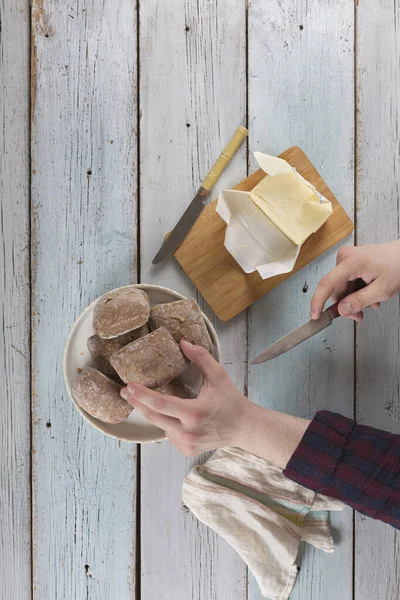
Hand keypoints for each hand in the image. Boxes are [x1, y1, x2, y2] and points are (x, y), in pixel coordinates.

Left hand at [120, 340, 252, 455]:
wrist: (244, 428)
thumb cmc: (232, 401)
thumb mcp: (218, 376)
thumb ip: (201, 357)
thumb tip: (183, 342)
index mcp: (194, 413)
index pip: (160, 403)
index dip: (142, 394)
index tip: (129, 385)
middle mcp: (188, 432)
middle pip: (153, 416)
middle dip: (137, 402)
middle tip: (126, 391)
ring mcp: (186, 443)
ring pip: (160, 425)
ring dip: (154, 412)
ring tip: (152, 400)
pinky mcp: (186, 450)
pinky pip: (168, 434)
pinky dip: (168, 423)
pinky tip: (176, 416)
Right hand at [310, 241, 399, 321]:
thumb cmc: (399, 265)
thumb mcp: (382, 289)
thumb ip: (359, 301)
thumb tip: (341, 310)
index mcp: (351, 262)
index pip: (326, 284)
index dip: (318, 302)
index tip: (315, 315)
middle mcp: (345, 258)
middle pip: (335, 289)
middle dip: (346, 304)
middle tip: (358, 315)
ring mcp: (347, 259)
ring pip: (342, 288)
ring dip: (354, 299)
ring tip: (371, 303)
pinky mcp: (351, 262)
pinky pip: (347, 282)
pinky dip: (356, 291)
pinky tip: (369, 295)